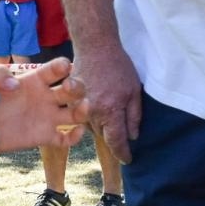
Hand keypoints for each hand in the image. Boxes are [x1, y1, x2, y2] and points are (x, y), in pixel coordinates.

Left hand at [0, 59, 89, 152]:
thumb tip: (16, 84)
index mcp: (36, 80)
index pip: (57, 69)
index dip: (63, 66)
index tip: (62, 67)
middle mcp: (47, 97)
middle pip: (74, 89)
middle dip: (77, 86)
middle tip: (68, 88)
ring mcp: (48, 117)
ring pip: (76, 113)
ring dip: (84, 109)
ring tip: (82, 108)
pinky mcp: (45, 136)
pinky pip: (66, 139)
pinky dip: (75, 137)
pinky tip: (75, 132)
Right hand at [72, 41, 141, 162]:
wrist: (94, 46)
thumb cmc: (118, 66)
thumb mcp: (134, 90)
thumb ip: (134, 115)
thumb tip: (133, 136)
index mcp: (110, 111)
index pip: (116, 141)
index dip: (122, 153)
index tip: (128, 159)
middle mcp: (92, 113)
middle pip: (103, 135)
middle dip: (113, 138)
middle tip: (122, 135)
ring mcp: (79, 106)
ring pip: (92, 127)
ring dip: (102, 126)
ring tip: (109, 114)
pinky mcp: (70, 100)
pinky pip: (82, 115)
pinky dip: (91, 115)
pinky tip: (98, 105)